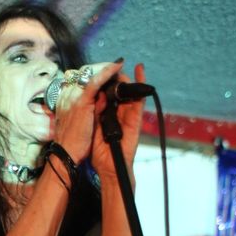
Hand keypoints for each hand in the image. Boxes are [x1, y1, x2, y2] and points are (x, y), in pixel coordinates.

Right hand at [52, 61, 126, 164]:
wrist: (66, 154)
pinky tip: (117, 67)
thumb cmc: (72, 143)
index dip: (94, 78)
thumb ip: (88, 110)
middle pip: (87, 78)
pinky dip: (107, 73)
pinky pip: (96, 82)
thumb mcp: (79, 123)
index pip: (81, 83)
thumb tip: (101, 98)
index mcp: (67, 101)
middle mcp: (69, 96)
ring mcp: (74, 97)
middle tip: (115, 67)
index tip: (105, 74)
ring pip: (92, 77)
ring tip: (118, 64)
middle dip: (101, 72)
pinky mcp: (82, 102)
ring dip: (106, 70)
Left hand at [91, 62, 146, 176]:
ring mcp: (128, 117)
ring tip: (124, 67)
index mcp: (107, 116)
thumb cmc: (99, 152)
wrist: (107, 168)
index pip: (108, 95)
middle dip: (116, 79)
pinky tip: (140, 73)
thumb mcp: (94, 127)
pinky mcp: (135, 121)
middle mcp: (118, 115)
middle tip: (114, 67)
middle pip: (119, 92)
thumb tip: (99, 94)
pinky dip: (140, 87)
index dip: (107, 83)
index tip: (104, 70)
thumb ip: (97, 111)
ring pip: (129, 94)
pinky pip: (139, 101)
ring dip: (128, 80)